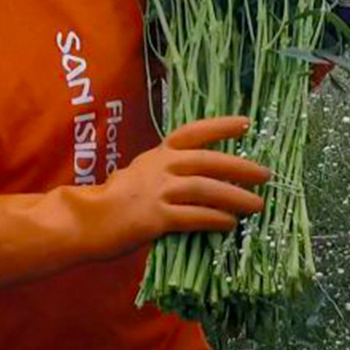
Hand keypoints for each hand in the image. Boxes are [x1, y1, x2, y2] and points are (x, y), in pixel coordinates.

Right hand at [0, 116, 269, 295]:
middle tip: (266, 174)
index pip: (192, 133)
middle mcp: (158, 168)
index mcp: (155, 155)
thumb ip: (166, 179)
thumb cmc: (111, 204)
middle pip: (207, 161)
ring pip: (205, 189)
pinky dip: (215, 219)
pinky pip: (193, 217)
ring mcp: (156, 192)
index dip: (220, 127)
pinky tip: (231, 225)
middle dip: (240, 166)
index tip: (247, 124)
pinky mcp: (154, 218)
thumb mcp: (139, 179)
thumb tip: (201, 187)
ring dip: (235, 197)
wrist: (82, 221)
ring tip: (258, 205)